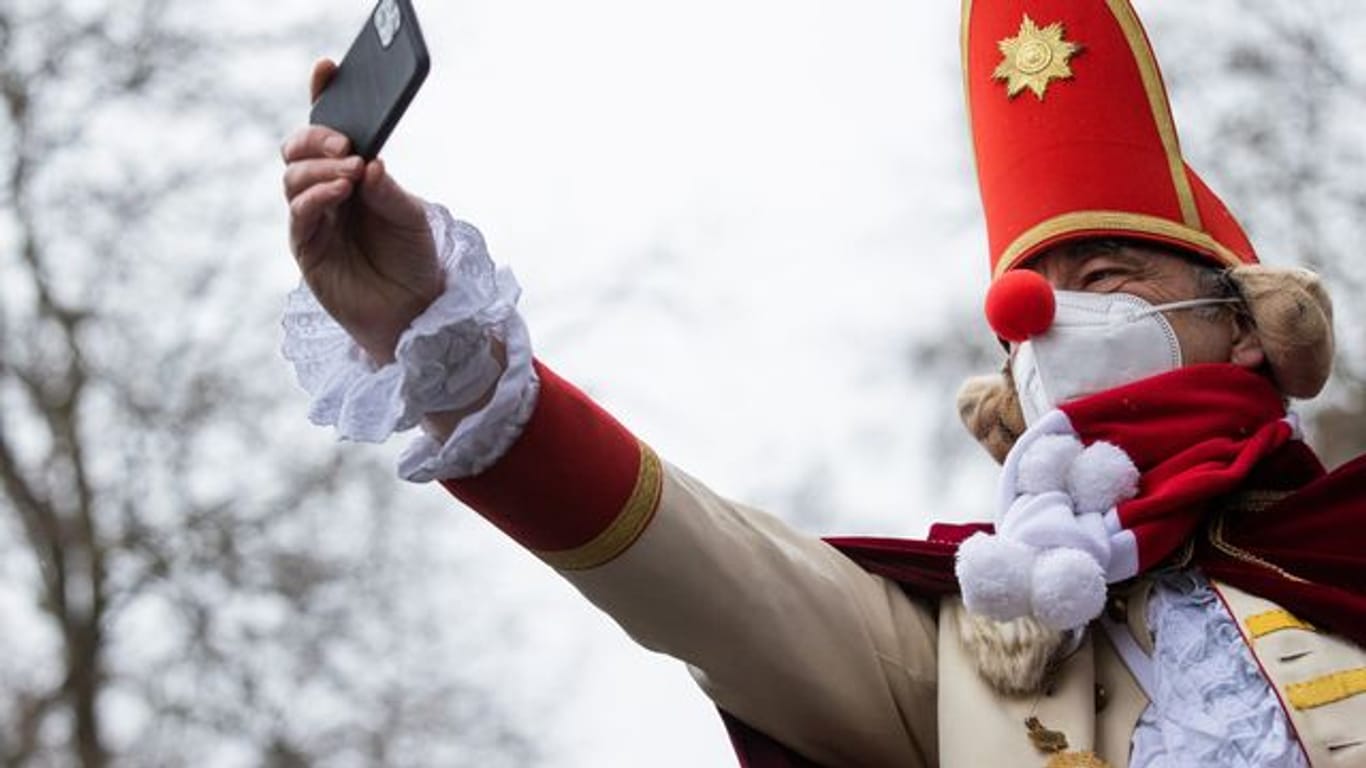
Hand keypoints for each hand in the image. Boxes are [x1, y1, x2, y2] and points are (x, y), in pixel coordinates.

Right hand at [282, 58, 441, 363]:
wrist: (414, 311)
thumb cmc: (413, 259)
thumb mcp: (410, 216)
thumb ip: (388, 190)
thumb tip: (370, 162)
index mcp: (351, 173)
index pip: (329, 130)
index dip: (323, 97)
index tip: (327, 68)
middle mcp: (327, 190)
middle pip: (299, 149)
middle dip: (317, 137)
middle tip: (345, 141)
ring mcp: (313, 218)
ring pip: (294, 178)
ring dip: (319, 168)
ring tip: (350, 171)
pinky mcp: (308, 249)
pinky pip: (300, 215)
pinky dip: (316, 197)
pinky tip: (338, 191)